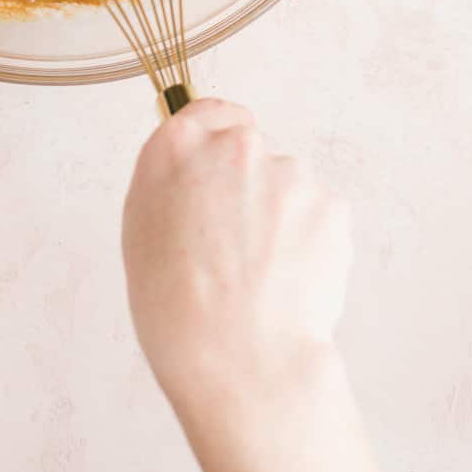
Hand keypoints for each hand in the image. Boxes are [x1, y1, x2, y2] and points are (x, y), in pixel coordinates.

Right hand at [122, 98, 351, 421]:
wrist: (240, 358)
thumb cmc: (179, 313)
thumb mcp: (141, 235)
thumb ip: (170, 187)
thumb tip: (193, 178)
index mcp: (176, 149)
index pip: (208, 112)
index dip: (219, 138)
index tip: (225, 161)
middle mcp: (233, 146)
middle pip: (250, 152)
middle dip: (250, 187)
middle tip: (238, 245)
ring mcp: (288, 171)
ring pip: (289, 187)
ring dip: (282, 217)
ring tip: (263, 276)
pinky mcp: (330, 203)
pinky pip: (320, 215)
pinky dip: (312, 242)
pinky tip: (290, 281)